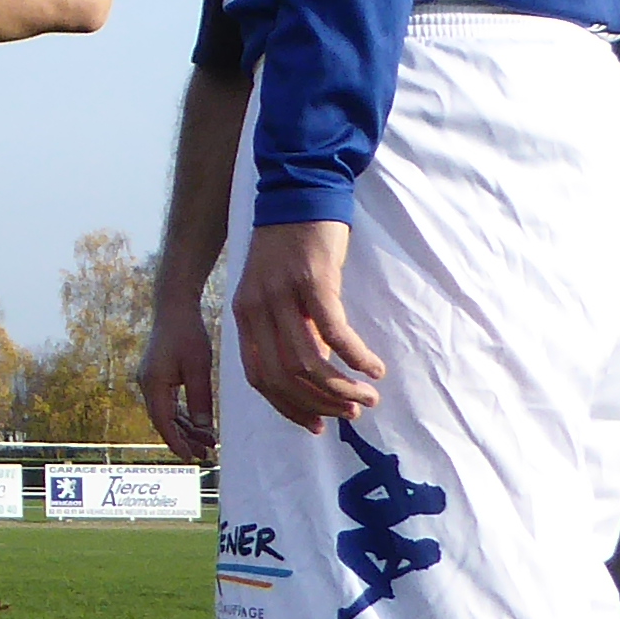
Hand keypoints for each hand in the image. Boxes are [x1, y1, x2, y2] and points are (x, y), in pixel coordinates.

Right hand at [139, 287, 220, 462]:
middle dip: (184, 440)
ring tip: (208, 443)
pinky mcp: (157, 377)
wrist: (174, 308)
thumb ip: (200, 400)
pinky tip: (199, 425)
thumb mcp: (199, 368)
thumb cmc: (187, 334)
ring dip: (186, 429)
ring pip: (167, 414)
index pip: (163, 423)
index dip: (177, 443)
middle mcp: (147, 385)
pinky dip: (183, 415)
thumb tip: (203, 429)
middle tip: (206, 455)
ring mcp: (150, 381)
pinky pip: (168, 403)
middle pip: (164, 422)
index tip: (191, 459)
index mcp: (153, 384)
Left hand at [231, 220, 383, 430]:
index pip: (259, 378)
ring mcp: (283, 294)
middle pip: (284, 377)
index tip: (317, 425)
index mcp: (246, 315)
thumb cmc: (294, 246)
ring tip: (368, 397)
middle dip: (320, 404)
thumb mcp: (279, 291)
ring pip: (309, 361)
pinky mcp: (313, 279)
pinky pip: (335, 331)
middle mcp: (258, 309)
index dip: (288, 408)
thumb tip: (314, 371)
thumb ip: (288, 329)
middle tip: (352, 414)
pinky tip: (374, 368)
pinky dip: (356, 356)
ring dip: (341, 388)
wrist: (300, 193)